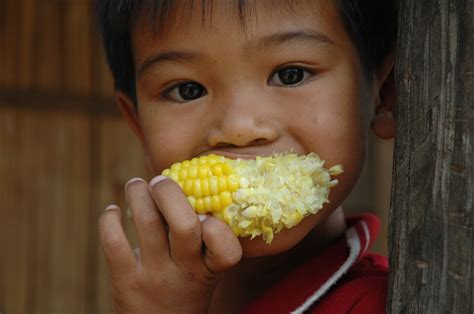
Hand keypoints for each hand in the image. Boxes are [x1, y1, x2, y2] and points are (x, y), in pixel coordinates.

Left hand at [99, 176, 242, 312]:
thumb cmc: (183, 290)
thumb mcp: (203, 271)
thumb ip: (200, 238)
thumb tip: (181, 185)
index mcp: (210, 269)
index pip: (226, 248)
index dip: (216, 226)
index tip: (202, 213)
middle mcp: (185, 272)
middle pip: (184, 225)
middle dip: (169, 192)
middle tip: (160, 181)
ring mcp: (154, 276)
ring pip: (147, 223)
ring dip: (138, 194)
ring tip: (135, 185)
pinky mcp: (125, 280)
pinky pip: (113, 241)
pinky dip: (109, 218)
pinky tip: (112, 211)